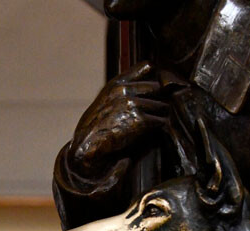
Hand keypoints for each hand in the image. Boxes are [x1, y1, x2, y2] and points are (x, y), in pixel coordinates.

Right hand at [67, 62, 170, 178]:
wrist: (88, 145)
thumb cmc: (97, 125)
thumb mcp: (106, 98)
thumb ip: (125, 85)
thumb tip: (150, 69)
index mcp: (117, 83)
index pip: (147, 66)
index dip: (155, 78)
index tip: (157, 90)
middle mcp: (125, 90)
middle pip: (158, 88)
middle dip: (160, 99)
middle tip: (158, 111)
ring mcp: (132, 104)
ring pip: (162, 106)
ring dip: (161, 115)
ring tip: (155, 124)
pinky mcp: (139, 120)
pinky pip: (161, 121)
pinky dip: (160, 127)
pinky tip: (154, 131)